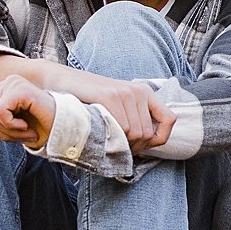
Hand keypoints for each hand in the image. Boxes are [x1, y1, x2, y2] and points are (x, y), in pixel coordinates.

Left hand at [0, 76, 56, 147]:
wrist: (62, 133)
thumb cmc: (38, 129)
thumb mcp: (5, 127)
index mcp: (2, 88)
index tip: (9, 128)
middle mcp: (7, 81)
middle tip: (19, 132)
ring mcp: (14, 82)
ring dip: (7, 130)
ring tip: (26, 130)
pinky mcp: (20, 89)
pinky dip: (12, 126)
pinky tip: (28, 126)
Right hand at [39, 63, 174, 151]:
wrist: (61, 80)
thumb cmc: (88, 99)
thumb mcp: (117, 106)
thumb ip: (133, 120)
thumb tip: (147, 146)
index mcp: (145, 93)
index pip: (170, 119)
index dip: (161, 138)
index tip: (144, 146)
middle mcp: (139, 91)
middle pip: (148, 134)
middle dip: (135, 148)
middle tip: (119, 149)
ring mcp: (125, 93)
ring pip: (135, 134)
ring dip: (122, 145)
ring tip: (109, 143)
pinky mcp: (110, 97)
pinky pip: (121, 128)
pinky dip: (113, 138)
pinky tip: (102, 136)